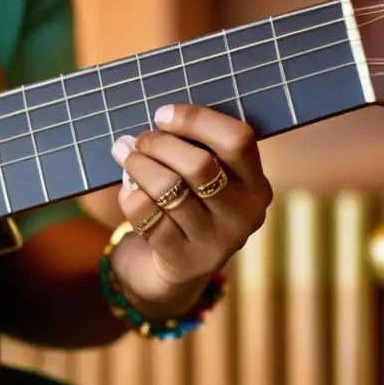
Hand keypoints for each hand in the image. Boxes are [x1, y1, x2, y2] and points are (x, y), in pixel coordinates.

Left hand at [109, 104, 272, 316]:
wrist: (181, 269)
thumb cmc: (193, 207)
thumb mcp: (210, 181)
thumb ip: (193, 149)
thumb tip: (150, 126)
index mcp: (256, 185)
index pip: (238, 139)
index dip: (195, 120)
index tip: (162, 114)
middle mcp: (244, 214)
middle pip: (199, 164)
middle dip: (159, 144)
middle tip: (139, 140)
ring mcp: (216, 240)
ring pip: (167, 187)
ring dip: (138, 165)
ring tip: (127, 156)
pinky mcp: (183, 258)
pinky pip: (145, 212)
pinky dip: (130, 194)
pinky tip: (128, 190)